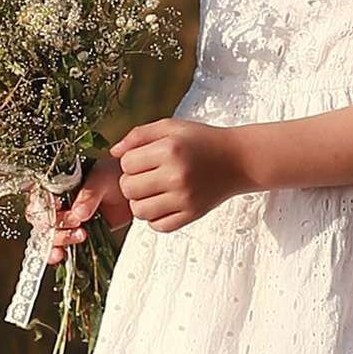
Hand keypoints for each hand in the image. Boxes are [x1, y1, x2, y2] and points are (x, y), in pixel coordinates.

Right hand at [47, 154, 127, 258]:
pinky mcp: (74, 234)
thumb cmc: (113, 176)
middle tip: (75, 222)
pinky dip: (57, 253)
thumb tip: (77, 214)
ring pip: (49, 235)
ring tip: (81, 235)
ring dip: (60, 239)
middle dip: (55, 224)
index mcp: (56, 184)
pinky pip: (60, 246)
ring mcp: (64, 221)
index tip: (58, 206)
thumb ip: (88, 196)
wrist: (131, 192)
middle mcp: (56, 204)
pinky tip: (60, 256)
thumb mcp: (101, 180)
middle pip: (42, 219)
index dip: (45, 204)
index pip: (40, 195)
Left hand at [113, 116, 248, 233]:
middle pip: (128, 188)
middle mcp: (177, 175)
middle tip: (146, 175)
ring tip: (153, 190)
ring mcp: (185, 198)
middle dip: (131, 182)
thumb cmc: (202, 141)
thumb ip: (139, 135)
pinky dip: (155, 217)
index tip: (144, 158)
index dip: (130, 161)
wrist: (239, 160)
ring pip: (139, 211)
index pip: (126, 163)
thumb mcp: (172, 127)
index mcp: (170, 150)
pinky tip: (164, 203)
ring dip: (140, 201)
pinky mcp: (192, 215)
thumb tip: (113, 153)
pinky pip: (158, 225)